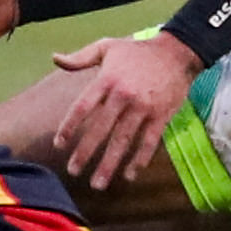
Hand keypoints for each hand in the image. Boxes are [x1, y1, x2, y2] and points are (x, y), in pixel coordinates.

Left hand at [40, 30, 201, 192]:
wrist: (176, 52)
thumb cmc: (137, 50)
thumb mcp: (107, 46)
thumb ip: (80, 57)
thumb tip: (55, 58)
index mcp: (106, 79)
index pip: (82, 107)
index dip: (69, 127)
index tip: (59, 144)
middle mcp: (123, 95)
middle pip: (101, 129)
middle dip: (85, 153)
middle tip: (73, 171)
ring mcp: (143, 108)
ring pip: (123, 140)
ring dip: (110, 164)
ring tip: (98, 183)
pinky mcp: (161, 116)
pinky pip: (149, 142)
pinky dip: (139, 160)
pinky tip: (129, 175)